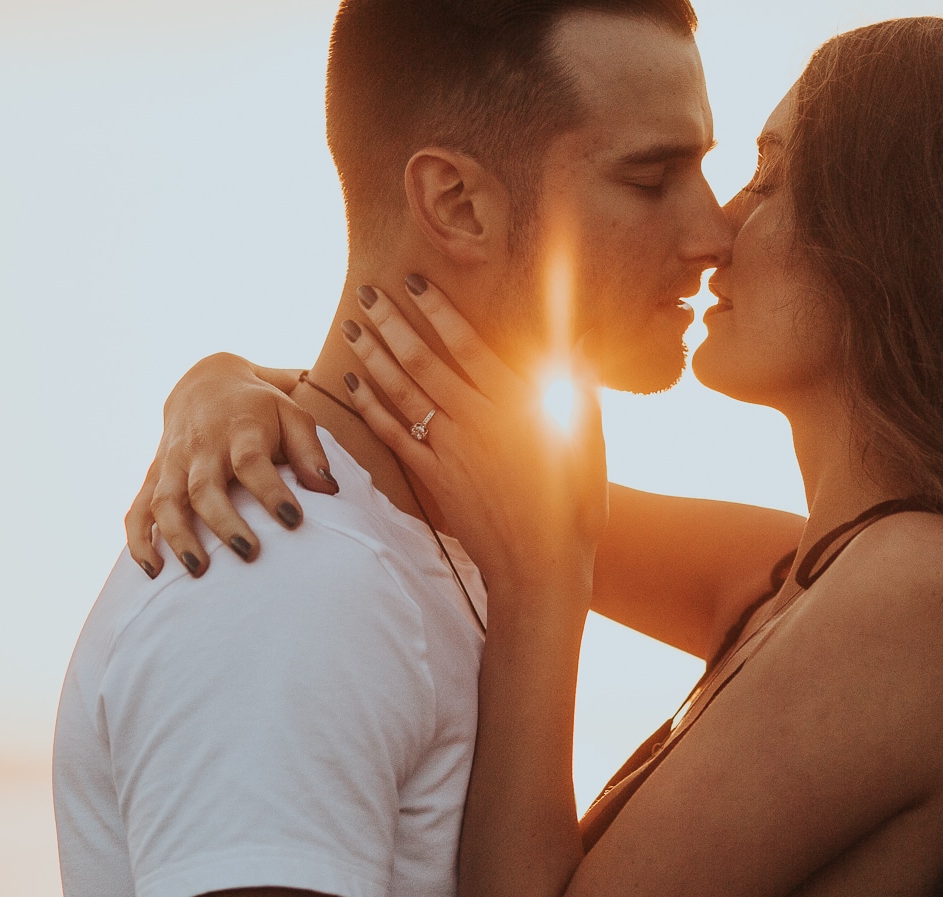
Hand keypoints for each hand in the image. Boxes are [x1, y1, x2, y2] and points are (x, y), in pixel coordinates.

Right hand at [125, 354, 339, 578]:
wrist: (205, 382)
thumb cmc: (259, 409)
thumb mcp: (291, 415)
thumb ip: (310, 451)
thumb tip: (328, 490)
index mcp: (239, 430)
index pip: (251, 462)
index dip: (271, 492)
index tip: (294, 520)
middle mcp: (201, 447)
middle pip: (204, 487)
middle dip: (224, 523)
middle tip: (249, 554)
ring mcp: (172, 463)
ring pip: (166, 502)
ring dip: (178, 537)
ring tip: (198, 571)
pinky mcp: (154, 477)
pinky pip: (137, 510)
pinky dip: (138, 541)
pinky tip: (153, 571)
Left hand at [338, 276, 605, 595]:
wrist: (541, 567)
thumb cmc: (575, 506)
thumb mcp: (591, 442)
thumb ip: (580, 386)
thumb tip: (582, 336)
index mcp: (517, 404)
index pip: (469, 344)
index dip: (438, 310)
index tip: (414, 282)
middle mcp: (477, 420)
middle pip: (425, 360)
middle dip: (393, 323)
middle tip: (368, 294)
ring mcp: (451, 450)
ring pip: (403, 391)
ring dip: (374, 356)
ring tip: (351, 327)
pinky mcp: (434, 478)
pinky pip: (395, 434)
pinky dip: (371, 406)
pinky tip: (353, 383)